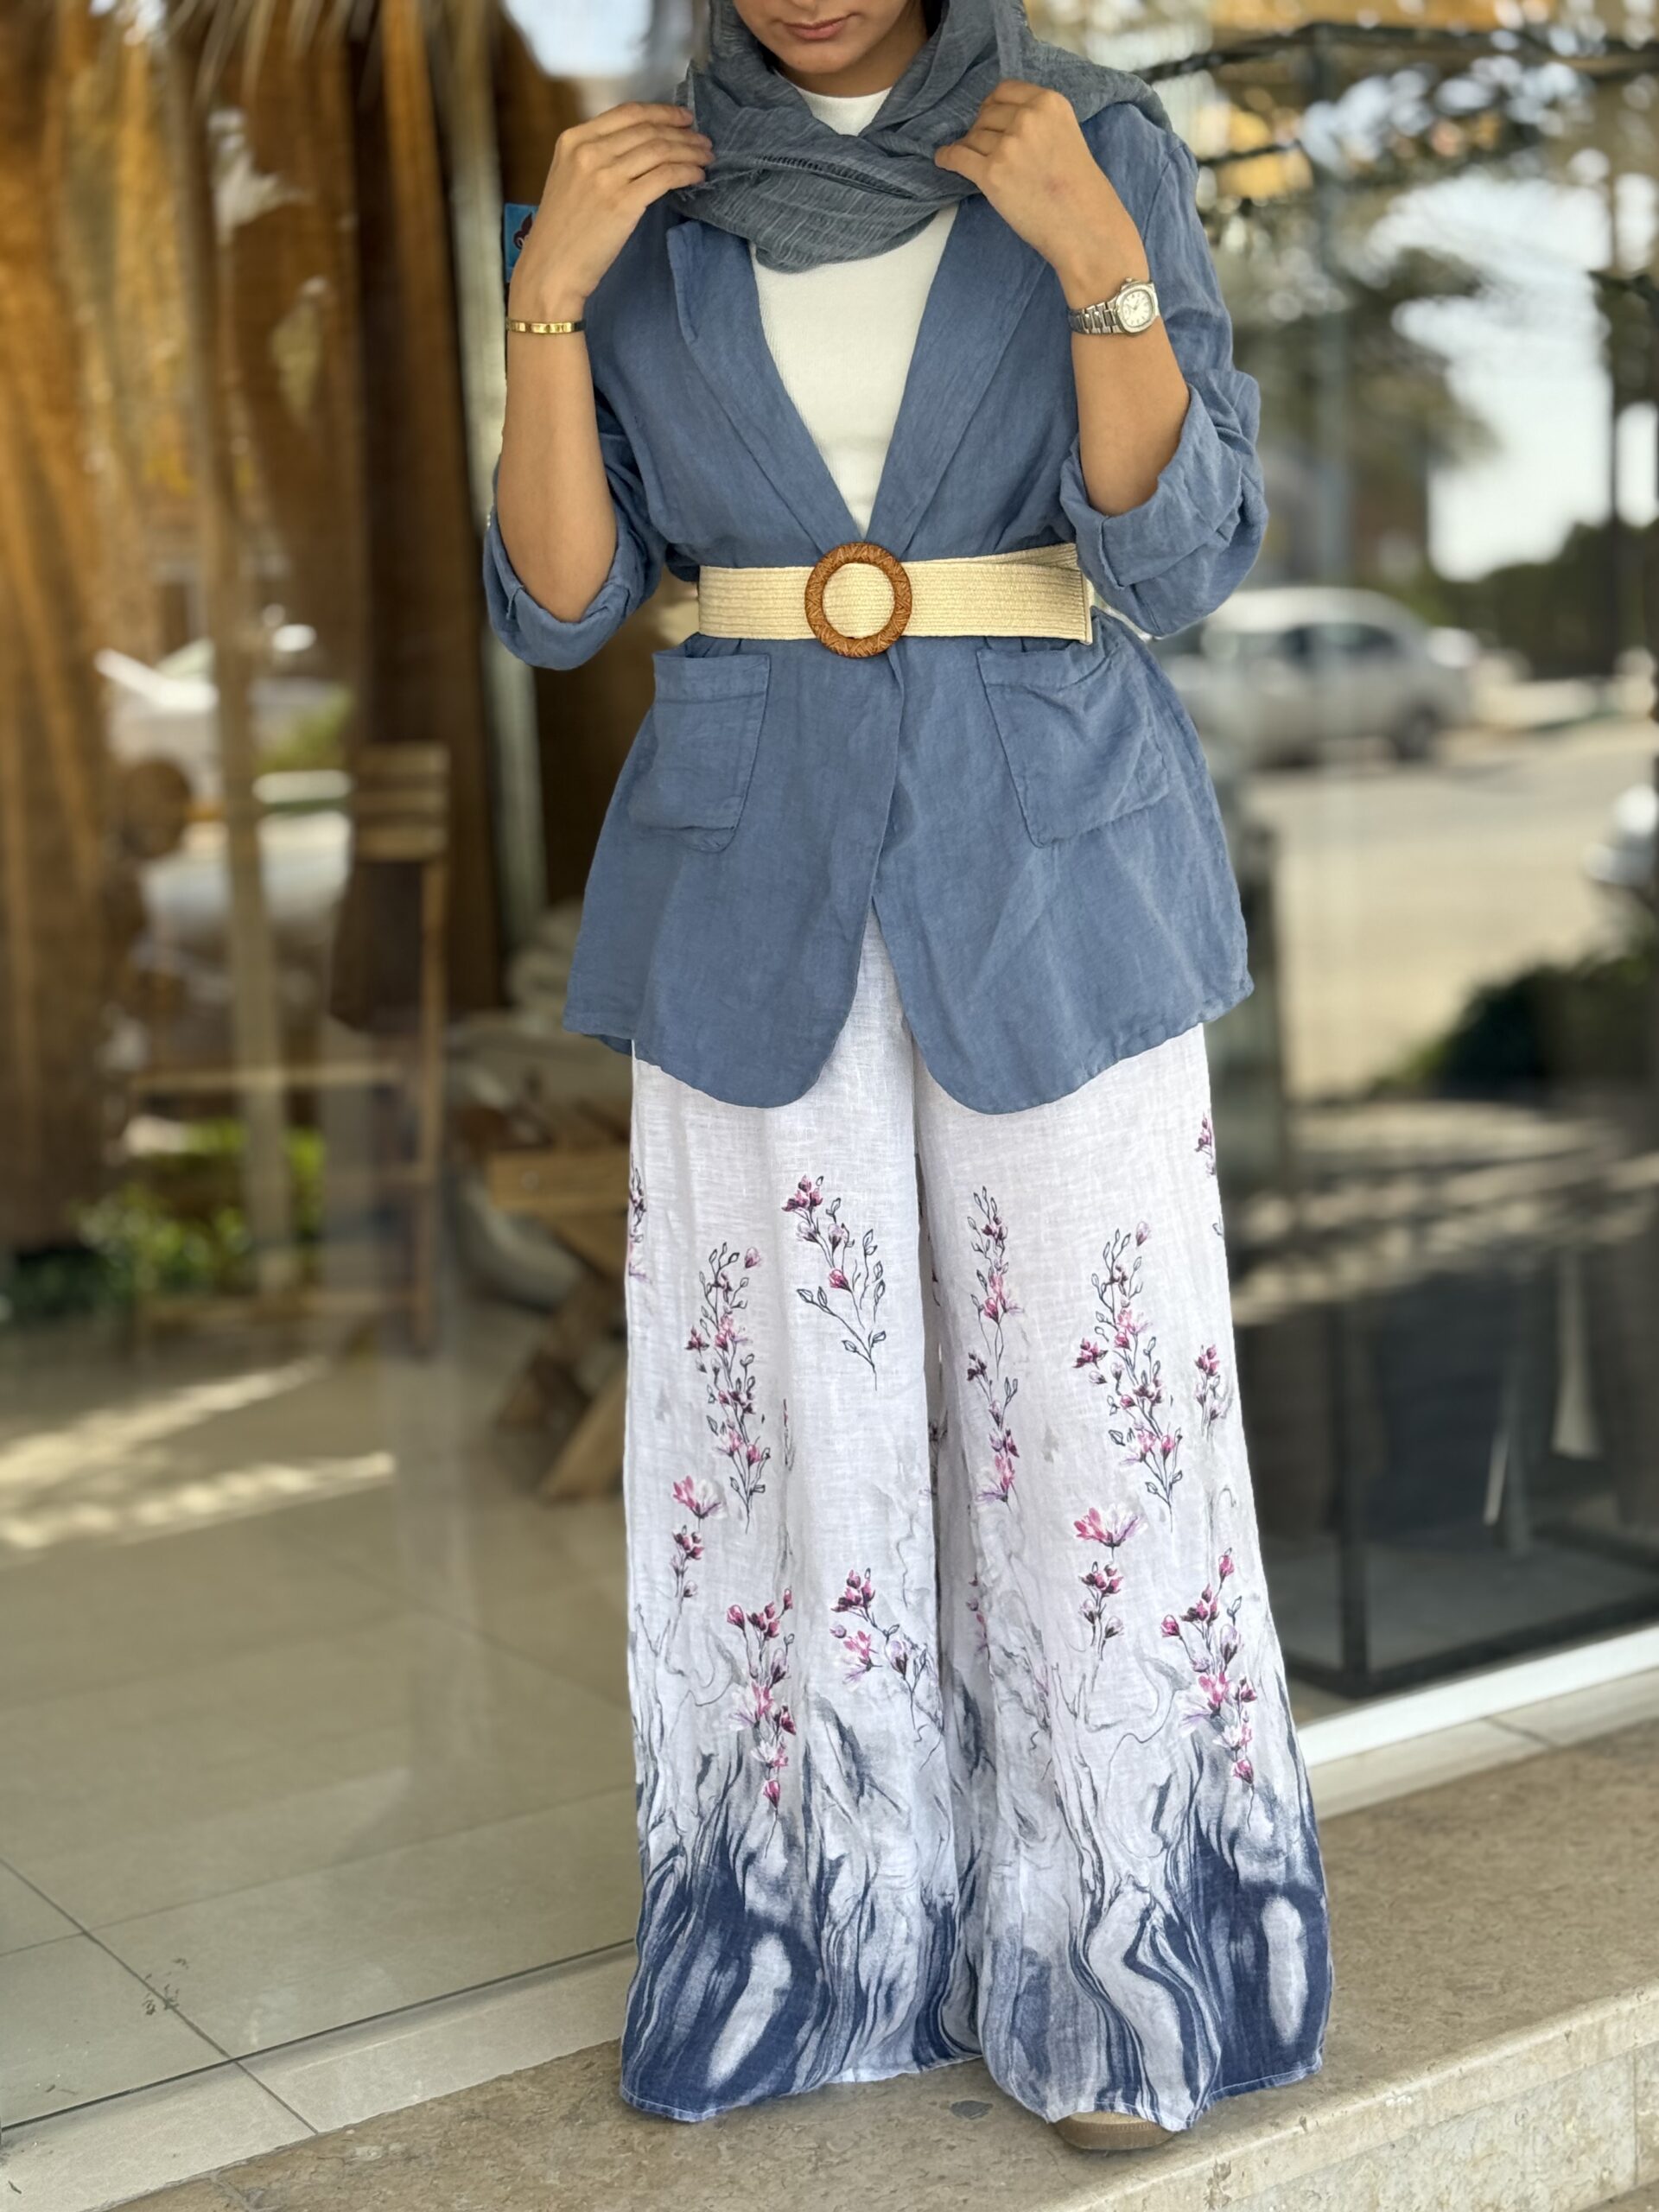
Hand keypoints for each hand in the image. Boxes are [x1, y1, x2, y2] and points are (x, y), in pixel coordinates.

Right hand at [509, 102, 711, 320]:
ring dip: (689, 151)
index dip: (661, 112)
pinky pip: (665, 176)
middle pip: (648, 130)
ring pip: (660, 150)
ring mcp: (606, 176)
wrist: (551, 268)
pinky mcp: (623, 202)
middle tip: (703, 140)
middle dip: (682, 133)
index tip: (682, 118)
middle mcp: (589, 151)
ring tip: (706, 157)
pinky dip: (686, 172)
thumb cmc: (562, 231)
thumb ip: (596, 157)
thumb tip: (639, 148)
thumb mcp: (569, 178)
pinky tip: (697, 176)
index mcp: (573, 139)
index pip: (627, 113)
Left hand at [934, 81, 1146, 305]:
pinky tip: (943, 160)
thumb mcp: (1066, 136)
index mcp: (1049, 103)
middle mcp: (1027, 118)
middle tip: (988, 149)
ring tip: (974, 161)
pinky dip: (947, 158)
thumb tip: (1001, 122)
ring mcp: (1008, 145)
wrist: (1085, 228)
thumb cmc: (1081, 191)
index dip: (993, 106)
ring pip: (972, 137)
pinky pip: (958, 157)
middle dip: (982, 129)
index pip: (1005, 90)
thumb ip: (1039, 122)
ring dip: (970, 148)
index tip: (990, 118)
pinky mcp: (992, 173)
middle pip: (986, 114)